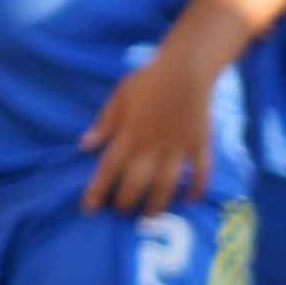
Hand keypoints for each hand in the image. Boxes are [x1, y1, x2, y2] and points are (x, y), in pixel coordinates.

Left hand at [78, 46, 224, 211]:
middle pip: (137, 182)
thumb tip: (84, 145)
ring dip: (157, 203)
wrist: (188, 69)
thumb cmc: (149, 79)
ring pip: (166, 184)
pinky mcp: (200, 145)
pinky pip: (201, 172)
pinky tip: (191, 200)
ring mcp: (178, 148)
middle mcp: (152, 145)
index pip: (109, 168)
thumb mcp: (120, 96)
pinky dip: (197, 188)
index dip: (98, 190)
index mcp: (130, 133)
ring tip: (150, 215)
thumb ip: (105, 122)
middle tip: (120, 212)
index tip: (89, 208)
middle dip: (126, 201)